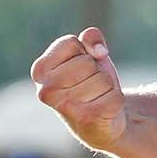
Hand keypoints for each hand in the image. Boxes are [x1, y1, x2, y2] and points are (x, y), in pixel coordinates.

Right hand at [31, 26, 126, 150]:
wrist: (101, 119)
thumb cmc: (90, 80)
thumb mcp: (88, 53)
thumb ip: (91, 37)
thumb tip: (99, 51)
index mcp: (39, 70)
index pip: (71, 43)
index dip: (83, 51)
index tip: (79, 66)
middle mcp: (45, 90)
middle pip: (87, 62)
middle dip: (96, 70)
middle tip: (90, 84)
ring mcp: (64, 107)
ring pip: (103, 80)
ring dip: (106, 86)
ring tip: (96, 96)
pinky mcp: (86, 120)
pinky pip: (115, 97)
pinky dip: (117, 100)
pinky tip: (104, 109)